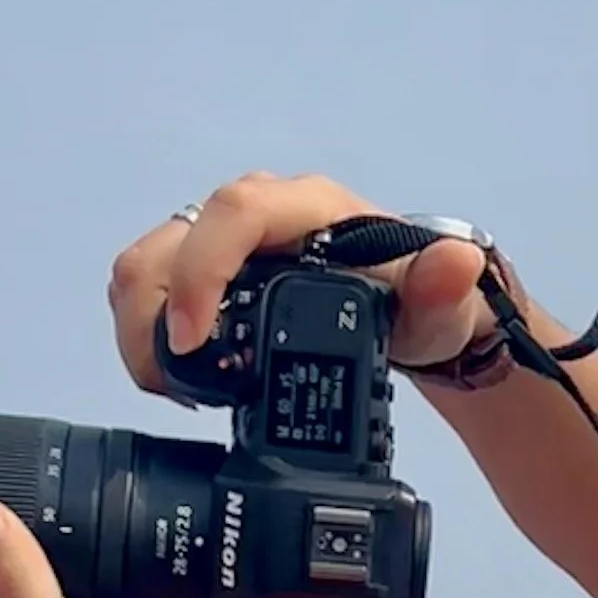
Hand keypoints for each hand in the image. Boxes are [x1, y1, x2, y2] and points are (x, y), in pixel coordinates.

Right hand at [106, 173, 490, 393]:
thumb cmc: (421, 302)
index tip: (194, 339)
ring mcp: (225, 245)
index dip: (201, 269)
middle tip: (173, 385)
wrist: (412, 317)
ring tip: (175, 388)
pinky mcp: (207, 275)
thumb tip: (453, 263)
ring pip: (149, 268)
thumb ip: (444, 287)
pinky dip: (150, 336)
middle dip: (153, 317)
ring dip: (143, 330)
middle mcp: (255, 216)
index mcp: (306, 208)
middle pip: (168, 243)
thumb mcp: (442, 302)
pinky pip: (155, 293)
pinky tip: (182, 378)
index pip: (234, 213)